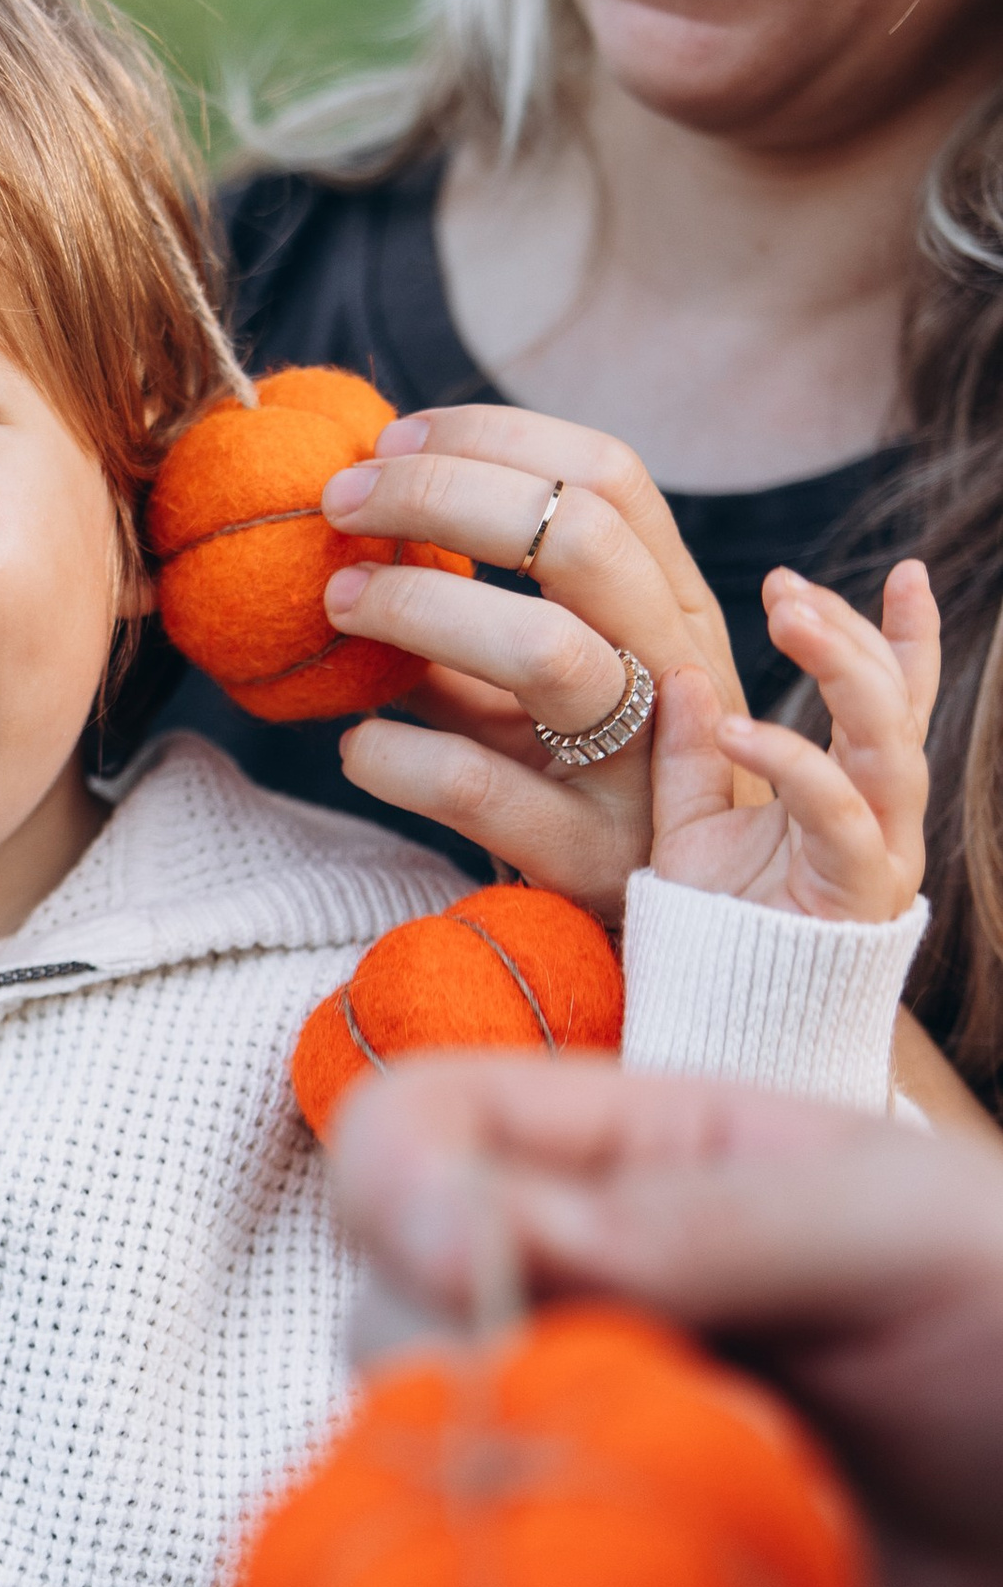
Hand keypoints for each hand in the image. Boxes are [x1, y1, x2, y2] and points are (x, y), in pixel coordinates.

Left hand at [315, 404, 741, 914]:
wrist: (669, 930)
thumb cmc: (583, 777)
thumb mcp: (554, 678)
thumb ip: (479, 603)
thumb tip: (357, 517)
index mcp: (670, 604)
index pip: (609, 475)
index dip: (494, 438)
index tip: (392, 439)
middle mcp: (674, 670)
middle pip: (581, 537)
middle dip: (444, 495)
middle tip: (342, 502)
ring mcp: (638, 767)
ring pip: (546, 653)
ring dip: (422, 609)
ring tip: (338, 602)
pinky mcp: (585, 858)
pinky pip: (479, 788)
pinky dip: (395, 753)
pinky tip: (356, 741)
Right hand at [330, 1052, 1002, 1586]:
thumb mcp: (894, 1233)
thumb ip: (684, 1226)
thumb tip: (450, 1224)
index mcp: (631, 1173)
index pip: (419, 1137)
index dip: (396, 1184)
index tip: (452, 1249)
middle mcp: (580, 1316)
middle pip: (383, 1319)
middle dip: (461, 1367)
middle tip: (633, 1405)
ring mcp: (588, 1474)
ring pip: (419, 1488)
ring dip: (510, 1511)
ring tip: (685, 1525)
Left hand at [649, 564, 935, 924]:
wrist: (715, 1017)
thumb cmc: (712, 925)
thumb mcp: (688, 819)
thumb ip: (690, 749)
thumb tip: (679, 670)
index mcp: (853, 791)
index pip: (897, 700)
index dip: (908, 636)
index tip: (906, 570)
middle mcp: (880, 818)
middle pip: (896, 708)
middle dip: (852, 637)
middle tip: (789, 589)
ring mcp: (877, 855)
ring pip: (887, 748)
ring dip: (844, 674)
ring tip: (788, 620)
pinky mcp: (854, 894)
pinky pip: (837, 814)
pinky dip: (791, 762)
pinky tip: (737, 725)